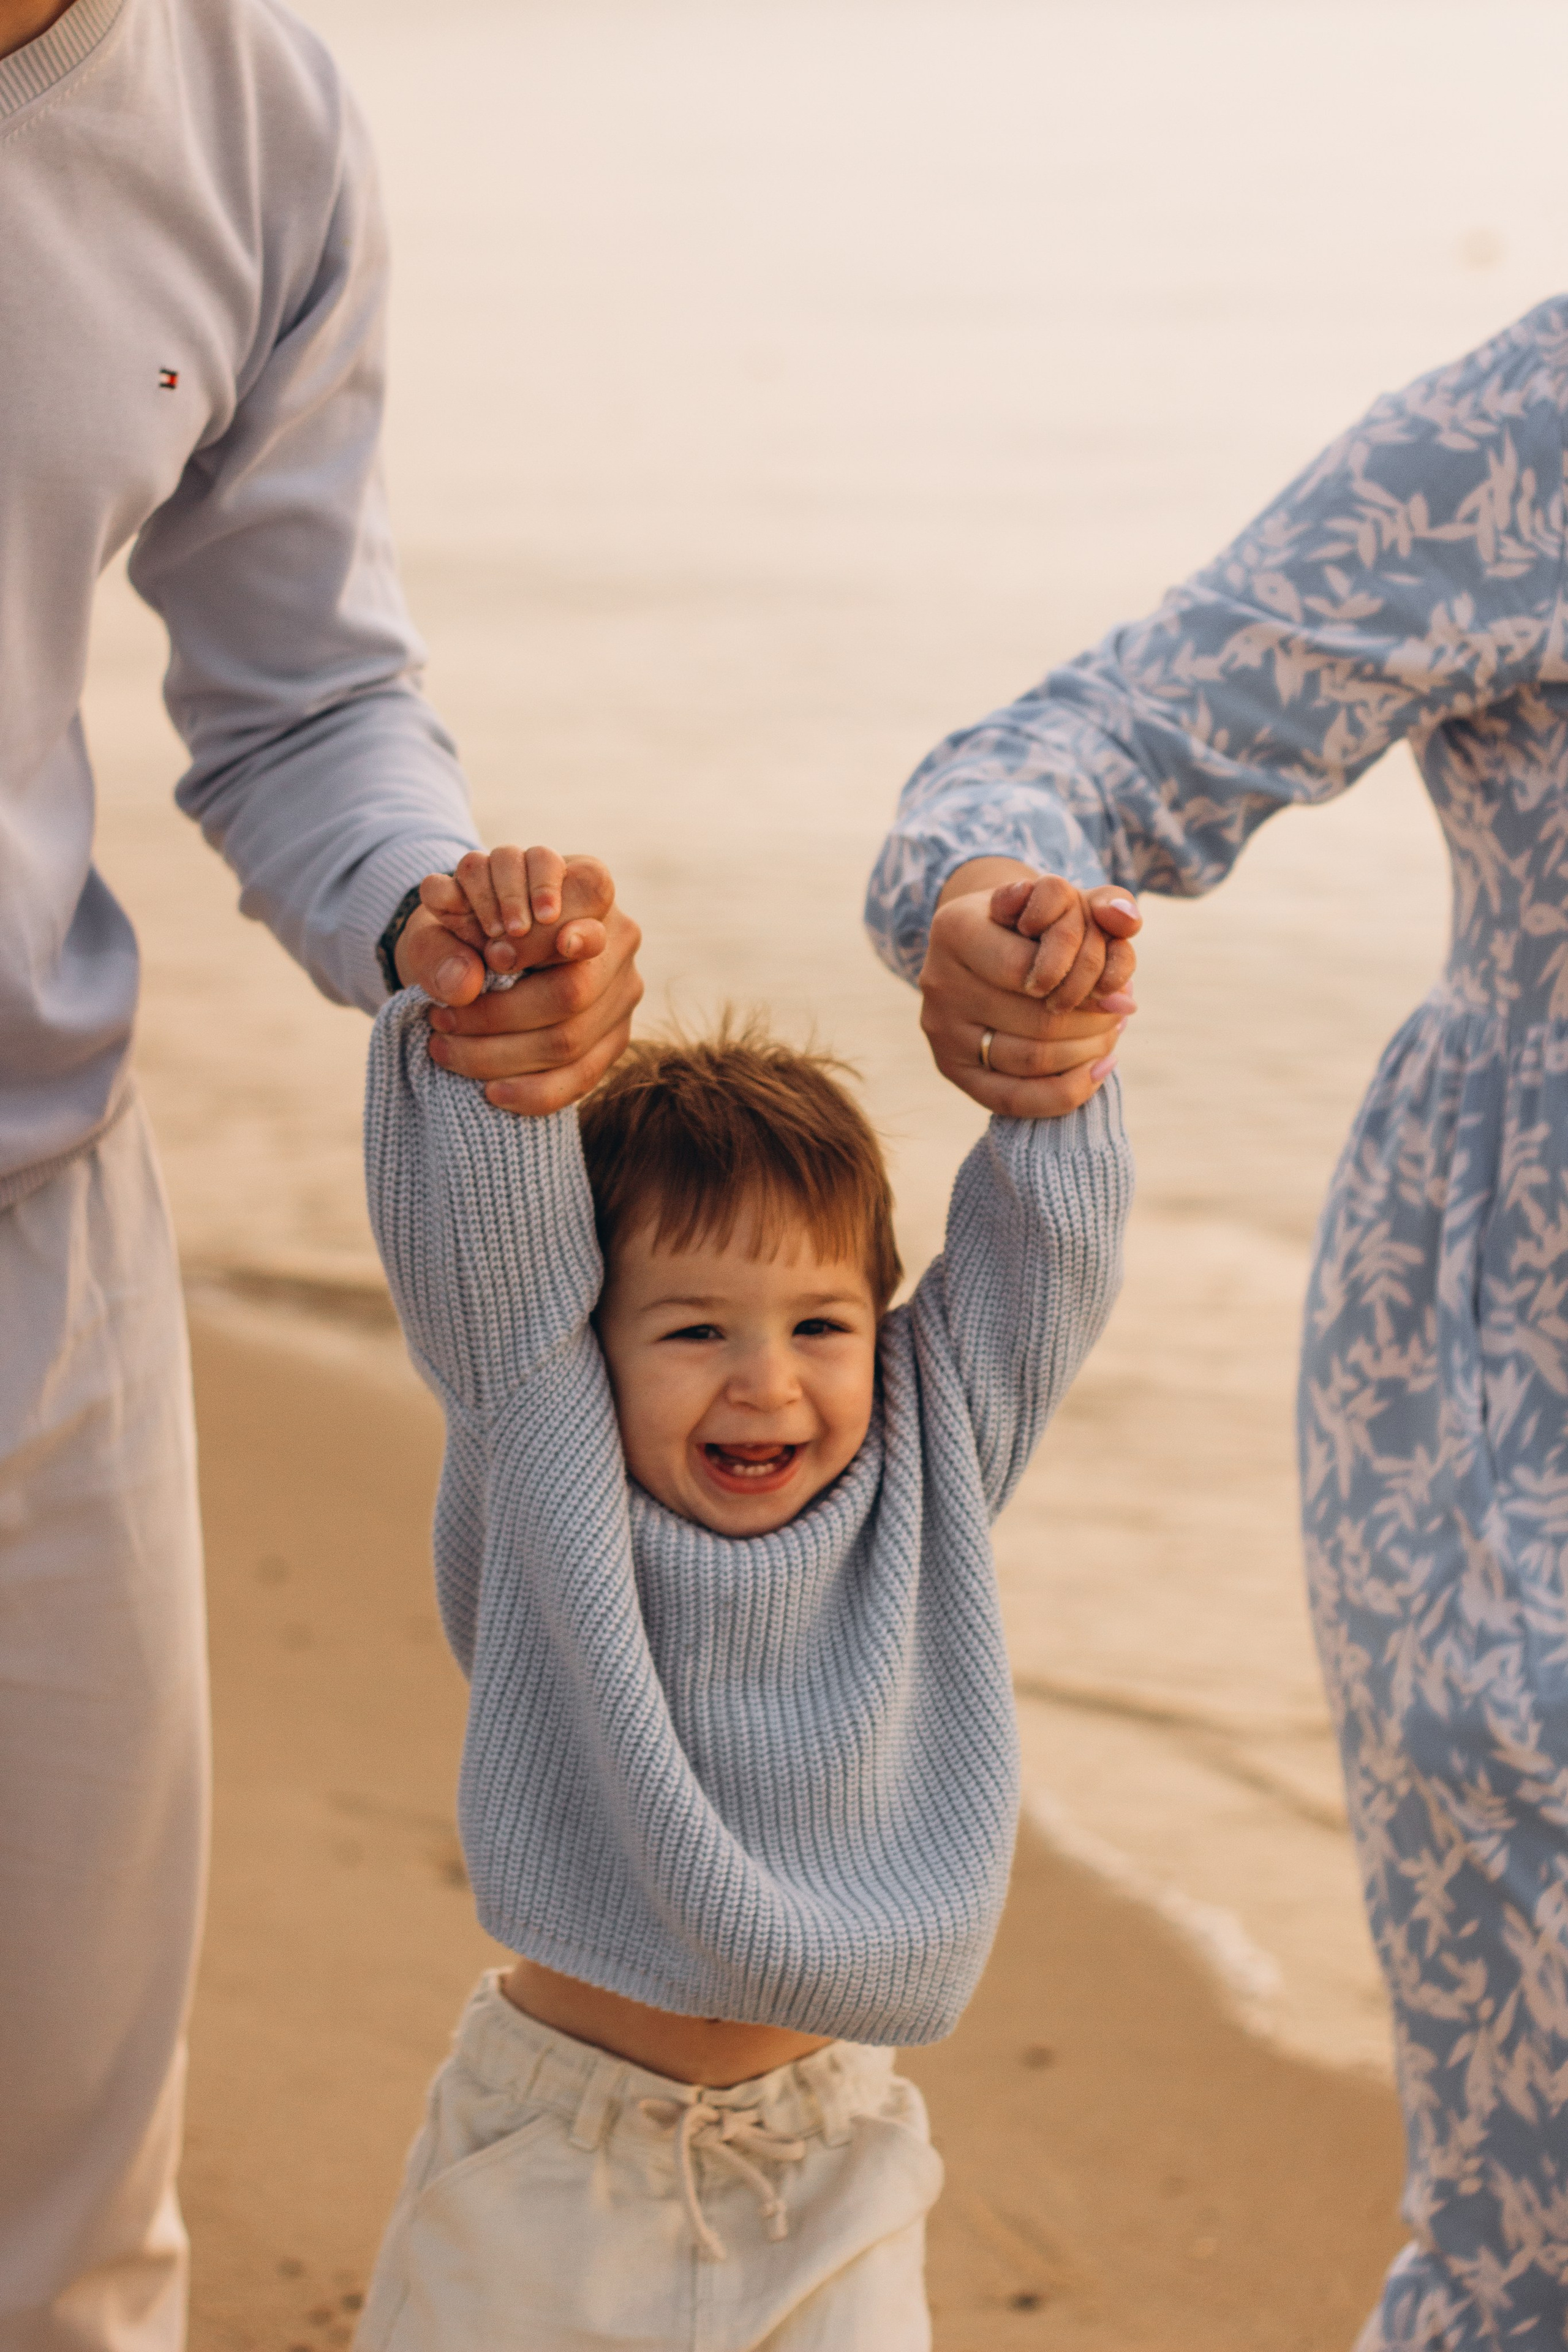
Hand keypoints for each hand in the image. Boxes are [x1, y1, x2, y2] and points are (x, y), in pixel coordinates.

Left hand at [394, 845, 642, 1113]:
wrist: (479, 948)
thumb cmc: (466, 924)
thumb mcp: (441, 920)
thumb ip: (442, 942)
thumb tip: (463, 984)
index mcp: (587, 884)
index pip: (584, 906)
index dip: (538, 939)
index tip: (488, 957)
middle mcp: (620, 934)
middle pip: (573, 989)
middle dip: (500, 1013)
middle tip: (441, 1018)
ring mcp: (624, 990)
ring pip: (571, 1038)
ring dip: (500, 1056)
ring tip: (445, 1050)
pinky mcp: (617, 1036)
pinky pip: (582, 1076)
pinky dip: (533, 1092)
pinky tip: (491, 1093)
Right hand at [918, 858, 1140, 1117]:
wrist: (982, 942)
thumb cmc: (1035, 923)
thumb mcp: (1068, 901)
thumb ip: (1106, 902)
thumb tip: (1127, 920)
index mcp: (957, 927)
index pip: (1034, 969)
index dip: (1087, 983)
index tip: (1120, 987)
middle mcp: (939, 979)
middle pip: (1038, 1020)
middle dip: (1095, 1023)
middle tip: (1121, 1013)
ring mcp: (941, 1028)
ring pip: (1031, 1061)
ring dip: (1087, 1053)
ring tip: (1110, 1034)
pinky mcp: (949, 1067)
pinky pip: (1013, 1099)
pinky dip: (1068, 1091)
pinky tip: (1099, 1069)